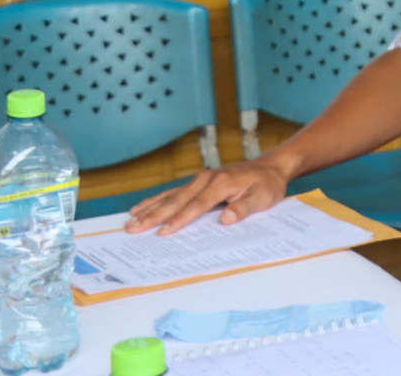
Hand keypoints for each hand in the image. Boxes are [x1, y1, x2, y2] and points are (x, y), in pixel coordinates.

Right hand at [124, 157, 293, 235]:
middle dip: (154, 216)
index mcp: (221, 183)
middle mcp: (207, 179)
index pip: (197, 206)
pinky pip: (173, 192)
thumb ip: (244, 208)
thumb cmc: (267, 184)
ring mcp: (201, 179)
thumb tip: (225, 219)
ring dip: (150, 208)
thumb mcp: (263, 198)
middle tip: (133, 229)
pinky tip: (141, 207)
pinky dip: (156, 200)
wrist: (271, 167)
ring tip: (130, 220)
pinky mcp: (199, 182)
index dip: (180, 220)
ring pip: (171, 196)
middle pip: (177, 200)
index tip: (163, 233)